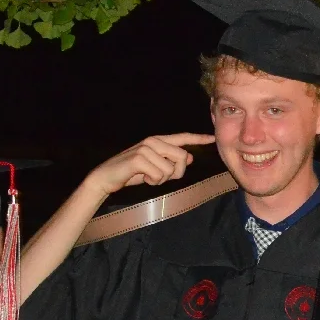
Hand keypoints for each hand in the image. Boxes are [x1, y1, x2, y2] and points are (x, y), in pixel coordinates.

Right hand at [83, 133, 213, 196]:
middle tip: (159, 176)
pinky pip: (159, 175)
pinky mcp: (139, 158)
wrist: (107, 177)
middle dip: (176, 173)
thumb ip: (171, 160)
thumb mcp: (155, 166)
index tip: (213, 138)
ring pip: (171, 169)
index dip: (198, 138)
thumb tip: (190, 157)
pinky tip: (142, 178)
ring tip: (147, 176)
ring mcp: (146, 148)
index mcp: (158, 141)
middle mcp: (153, 141)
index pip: (182, 138)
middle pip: (182, 157)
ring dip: (161, 179)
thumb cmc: (132, 173)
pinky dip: (153, 182)